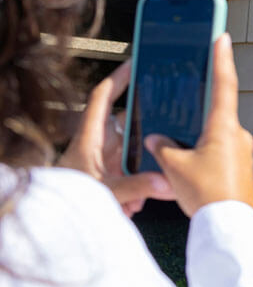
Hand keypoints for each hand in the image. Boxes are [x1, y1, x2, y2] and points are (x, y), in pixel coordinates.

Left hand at [58, 60, 174, 216]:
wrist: (51, 222)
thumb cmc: (67, 199)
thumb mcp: (105, 192)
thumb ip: (137, 187)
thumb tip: (166, 182)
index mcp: (90, 137)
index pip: (103, 98)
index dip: (119, 78)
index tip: (136, 64)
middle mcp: (97, 145)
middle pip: (129, 126)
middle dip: (146, 141)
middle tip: (165, 141)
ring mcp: (104, 161)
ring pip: (133, 155)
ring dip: (142, 174)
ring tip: (139, 195)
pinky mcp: (109, 177)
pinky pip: (132, 175)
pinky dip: (137, 189)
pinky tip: (133, 206)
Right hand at [147, 34, 252, 216]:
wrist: (230, 229)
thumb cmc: (209, 196)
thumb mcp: (174, 166)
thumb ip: (162, 147)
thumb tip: (158, 140)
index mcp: (225, 127)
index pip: (224, 83)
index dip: (221, 58)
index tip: (221, 37)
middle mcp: (239, 136)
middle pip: (216, 113)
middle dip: (197, 111)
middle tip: (183, 102)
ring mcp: (243, 154)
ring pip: (216, 137)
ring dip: (198, 138)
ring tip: (178, 150)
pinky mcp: (242, 171)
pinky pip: (220, 154)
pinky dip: (204, 155)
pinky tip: (189, 167)